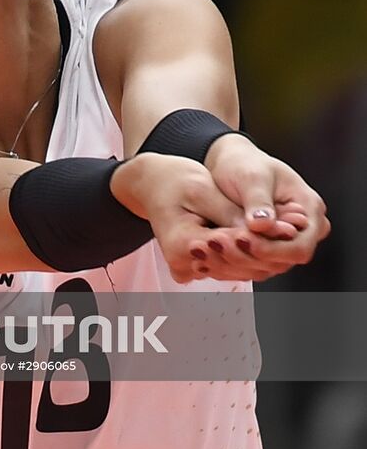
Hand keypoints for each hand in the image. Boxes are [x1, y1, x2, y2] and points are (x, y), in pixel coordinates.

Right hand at [110, 152, 285, 283]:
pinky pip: (235, 266)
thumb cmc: (173, 180)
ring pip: (241, 269)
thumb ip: (231, 212)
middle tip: (295, 227)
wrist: (152, 184)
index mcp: (181, 246)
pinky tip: (273, 236)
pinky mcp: (201, 266)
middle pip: (239, 266)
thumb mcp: (202, 189)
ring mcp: (192, 269)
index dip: (264, 238)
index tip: (289, 224)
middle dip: (270, 246)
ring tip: (289, 229)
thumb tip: (264, 228)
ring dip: (267, 252)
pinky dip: (255, 252)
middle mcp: (185, 265)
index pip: (232, 249)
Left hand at [200, 133, 330, 279]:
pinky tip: (208, 254)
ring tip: (208, 246)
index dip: (272, 249)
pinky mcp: (265, 248)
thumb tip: (263, 225)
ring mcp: (284, 241)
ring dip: (234, 261)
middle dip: (248, 256)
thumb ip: (259, 201)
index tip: (243, 241)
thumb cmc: (245, 162)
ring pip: (265, 267)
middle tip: (216, 243)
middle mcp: (301, 230)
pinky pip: (251, 264)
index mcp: (309, 208)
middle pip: (282, 261)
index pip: (300, 246)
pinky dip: (229, 261)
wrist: (229, 163)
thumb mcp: (252, 176)